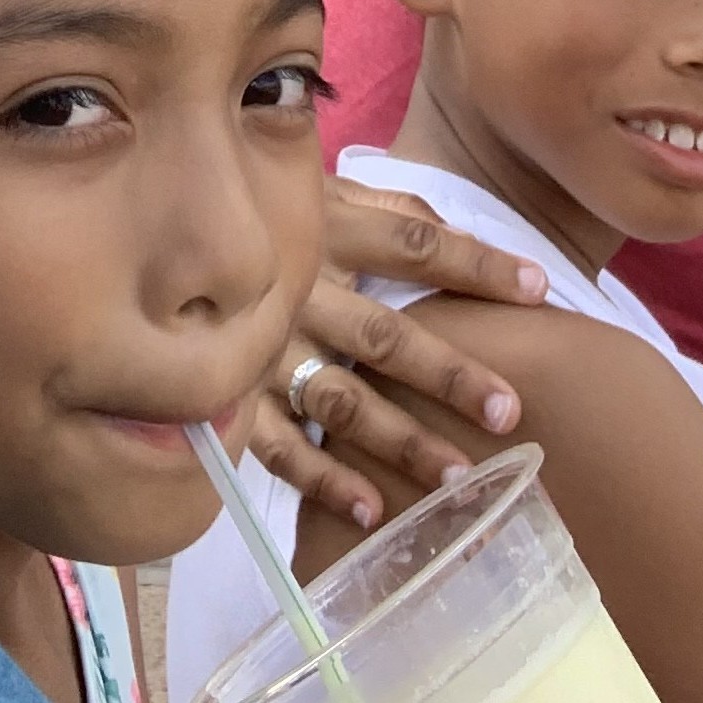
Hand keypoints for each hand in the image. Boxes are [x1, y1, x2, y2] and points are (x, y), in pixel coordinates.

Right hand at [249, 180, 544, 528]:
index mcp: (325, 228)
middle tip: (508, 411)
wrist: (163, 226)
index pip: (414, 245)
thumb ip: (388, 212)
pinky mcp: (233, 395)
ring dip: (399, 441)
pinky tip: (372, 511)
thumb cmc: (266, 212)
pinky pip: (279, 447)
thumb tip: (457, 236)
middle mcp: (299, 291)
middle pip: (383, 335)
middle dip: (448, 375)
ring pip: (340, 402)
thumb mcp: (322, 191)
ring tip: (457, 476)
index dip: (477, 266)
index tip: (539, 289)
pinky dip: (323, 481)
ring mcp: (263, 348)